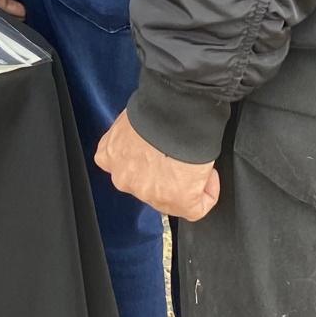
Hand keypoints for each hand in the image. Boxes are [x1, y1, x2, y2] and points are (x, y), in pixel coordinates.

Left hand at [95, 108, 220, 219]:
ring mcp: (149, 194)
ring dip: (184, 182)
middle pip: (147, 184)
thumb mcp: (129, 120)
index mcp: (108, 155)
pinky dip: (206, 193)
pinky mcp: (179, 202)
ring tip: (195, 162)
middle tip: (179, 155)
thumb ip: (132, 138)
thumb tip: (148, 142)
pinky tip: (208, 174)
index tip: (160, 151)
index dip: (147, 160)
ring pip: (170, 197)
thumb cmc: (155, 108)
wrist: (176, 112)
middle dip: (163, 173)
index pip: (126, 167)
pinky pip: (196, 207)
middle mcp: (124, 179)